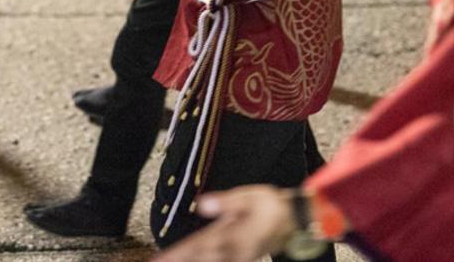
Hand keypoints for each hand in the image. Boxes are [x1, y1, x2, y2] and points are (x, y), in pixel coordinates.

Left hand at [152, 186, 296, 261]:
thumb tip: (201, 205)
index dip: (177, 255)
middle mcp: (232, 251)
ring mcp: (238, 258)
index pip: (197, 247)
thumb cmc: (270, 206)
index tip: (158, 261)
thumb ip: (225, 202)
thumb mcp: (248, 197)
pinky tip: (195, 261)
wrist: (294, 220)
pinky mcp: (243, 259)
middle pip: (199, 260)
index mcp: (230, 235)